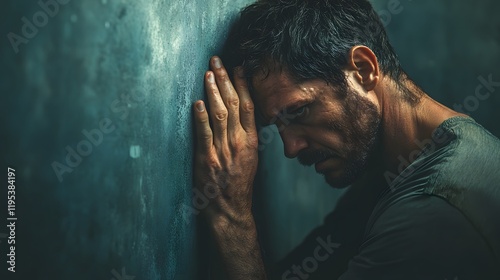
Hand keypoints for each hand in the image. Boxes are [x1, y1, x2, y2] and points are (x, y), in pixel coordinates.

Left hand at [193, 56, 257, 225]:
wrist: (231, 210)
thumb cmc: (239, 183)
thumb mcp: (250, 158)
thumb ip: (246, 136)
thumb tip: (242, 114)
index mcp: (251, 141)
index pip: (248, 106)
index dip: (242, 85)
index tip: (237, 67)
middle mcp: (239, 143)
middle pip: (233, 105)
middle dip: (225, 80)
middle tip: (217, 61)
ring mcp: (223, 151)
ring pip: (220, 115)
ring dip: (213, 91)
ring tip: (208, 73)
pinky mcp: (208, 160)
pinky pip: (204, 135)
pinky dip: (201, 118)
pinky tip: (198, 102)